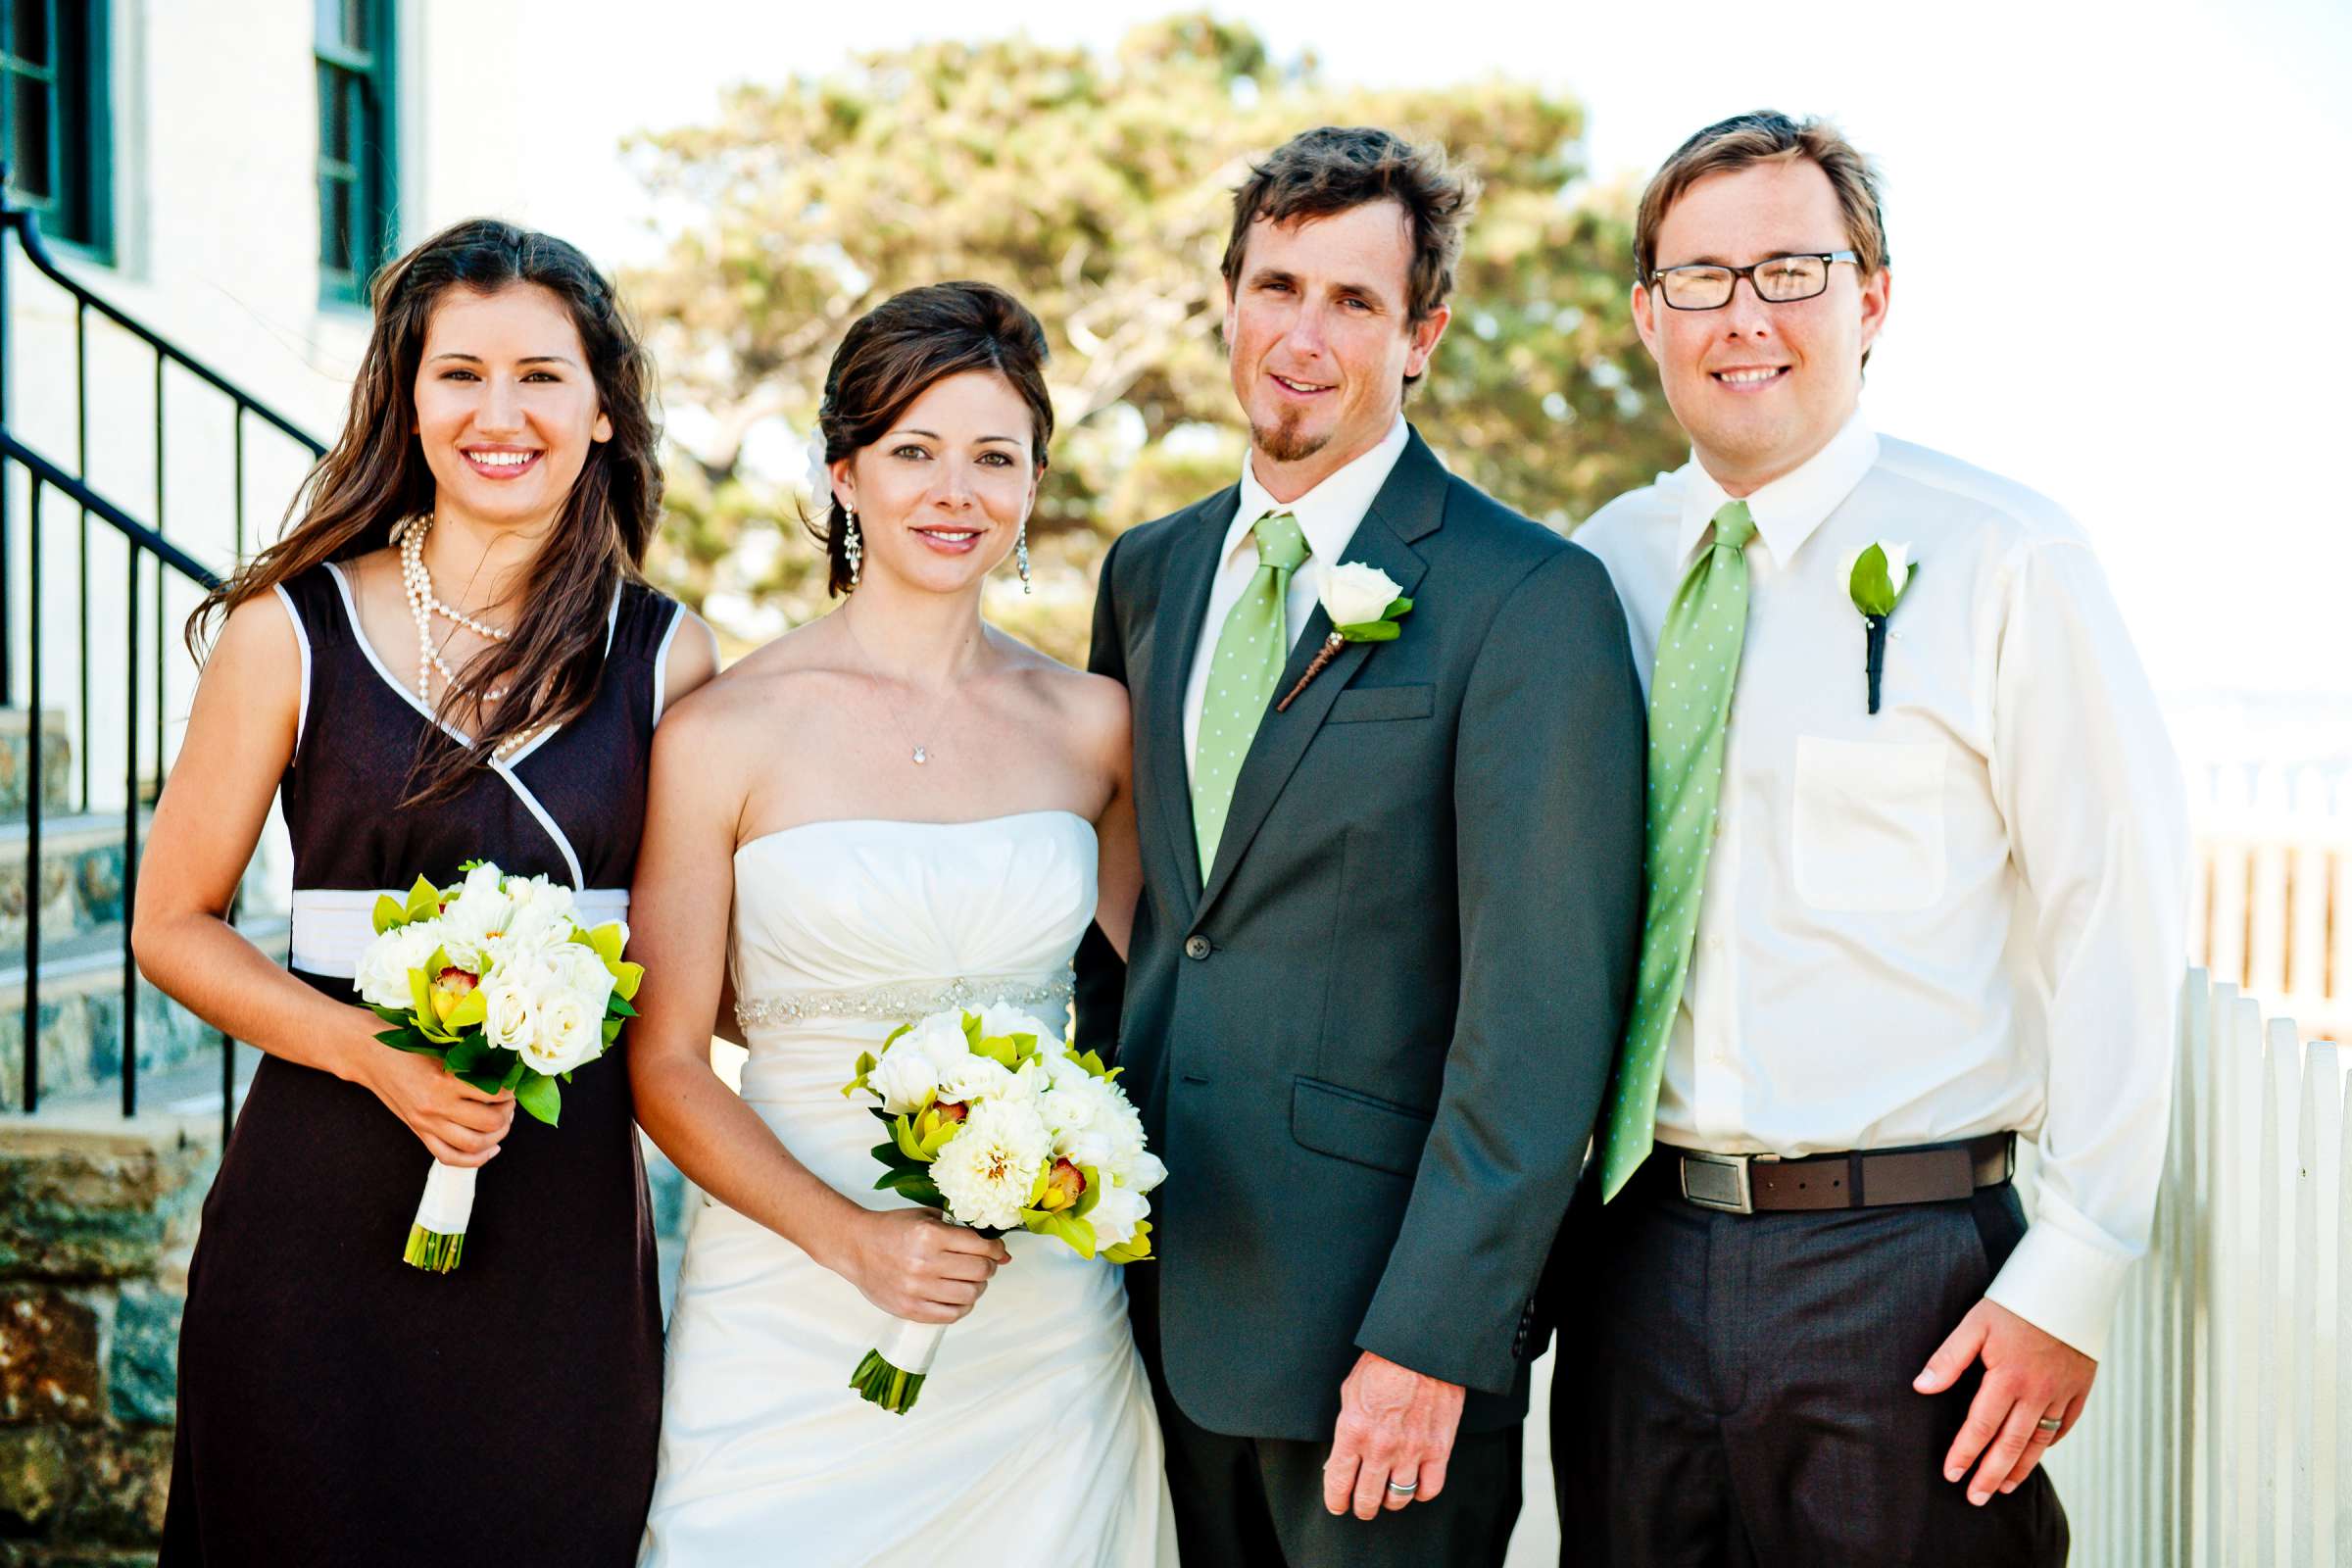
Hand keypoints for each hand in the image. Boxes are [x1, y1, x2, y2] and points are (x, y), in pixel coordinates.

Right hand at [357, 1037, 515, 1166]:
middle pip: (487, 1123)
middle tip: (510, 1104)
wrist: (370, 1055)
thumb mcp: (441, 1048)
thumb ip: (469, 1063)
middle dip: (507, 1114)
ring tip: (503, 1122)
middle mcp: (435, 1107)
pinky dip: (475, 1159)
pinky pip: (450, 1157)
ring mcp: (426, 1123)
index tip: (512, 1085)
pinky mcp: (419, 1132)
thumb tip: (504, 1070)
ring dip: (497, 1136)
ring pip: (473, 1144)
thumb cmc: (407, 1044)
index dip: (509, 1091)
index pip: (492, 1094)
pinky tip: (491, 1149)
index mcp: (443, 1081)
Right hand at [830, 1208, 1012, 1323]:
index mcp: (930, 1235)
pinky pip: (951, 1315)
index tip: (997, 1250)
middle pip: (980, 1271)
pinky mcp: (910, 1309)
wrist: (856, 1247)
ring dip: (978, 1287)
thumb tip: (1002, 1254)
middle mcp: (924, 1263)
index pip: (981, 1247)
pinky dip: (962, 1307)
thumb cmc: (892, 1229)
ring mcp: (916, 1289)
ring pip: (970, 1295)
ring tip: (970, 1280)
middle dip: (989, 1267)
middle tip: (984, 1264)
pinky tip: (958, 1297)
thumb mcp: (927, 1217)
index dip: (996, 1249)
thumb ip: (963, 1231)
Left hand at [1322, 1350, 1465, 1520]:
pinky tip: (1415, 1484)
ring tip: (1388, 1495)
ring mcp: (1411, 1450)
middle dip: (1362, 1507)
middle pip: (1368, 1499)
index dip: (1336, 1501)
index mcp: (1353, 1431)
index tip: (1338, 1505)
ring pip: (1398, 1498)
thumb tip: (1342, 1456)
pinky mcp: (1438, 1449)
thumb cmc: (1383, 1362)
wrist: (1420, 1348)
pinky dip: (1421, 1492)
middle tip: (1363, 1506)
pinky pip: (1430, 1488)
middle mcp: (1381, 1447)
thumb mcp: (1349, 1392)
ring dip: (1391, 1501)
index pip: (1339, 1483)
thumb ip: (1346, 1427)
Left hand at [1914, 1297, 2095, 1504]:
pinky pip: (2065, 1425)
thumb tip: (1921, 1388)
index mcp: (2007, 1377)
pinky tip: (2036, 1454)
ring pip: (2039, 1441)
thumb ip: (1949, 1358)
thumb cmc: (2016, 1301)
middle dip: (1991, 1474)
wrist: (2072, 1284)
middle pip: (2011, 1444)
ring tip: (2003, 1486)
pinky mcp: (2081, 1388)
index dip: (1965, 1453)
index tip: (1952, 1475)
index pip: (1981, 1426)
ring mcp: (2063, 1392)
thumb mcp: (1975, 1324)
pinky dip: (2050, 1443)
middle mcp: (2037, 1392)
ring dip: (2021, 1467)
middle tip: (1975, 1497)